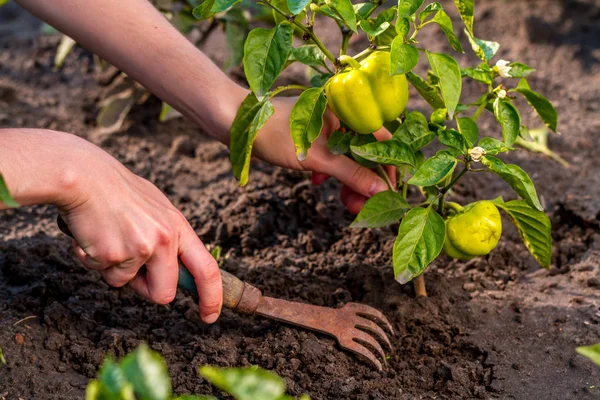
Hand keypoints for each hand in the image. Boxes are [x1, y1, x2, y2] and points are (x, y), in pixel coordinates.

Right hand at [54, 134, 221, 323]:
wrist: (83, 176)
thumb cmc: (117, 191)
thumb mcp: (156, 209)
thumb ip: (168, 237)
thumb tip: (177, 268)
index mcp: (178, 227)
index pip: (207, 269)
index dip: (211, 297)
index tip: (210, 316)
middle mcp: (164, 239)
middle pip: (164, 294)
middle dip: (146, 290)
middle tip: (130, 267)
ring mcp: (140, 248)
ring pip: (127, 285)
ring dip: (114, 269)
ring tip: (108, 237)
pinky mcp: (114, 255)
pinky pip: (103, 274)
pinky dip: (94, 261)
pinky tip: (93, 236)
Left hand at [252, 96, 395, 213]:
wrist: (235, 123)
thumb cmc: (275, 133)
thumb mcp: (317, 158)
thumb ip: (351, 174)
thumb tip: (381, 191)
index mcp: (348, 112)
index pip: (383, 141)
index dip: (388, 168)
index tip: (387, 194)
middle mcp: (340, 117)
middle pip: (366, 152)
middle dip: (366, 180)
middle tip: (359, 206)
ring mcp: (325, 128)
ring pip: (347, 157)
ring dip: (348, 180)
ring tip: (344, 202)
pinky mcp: (311, 138)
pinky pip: (329, 157)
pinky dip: (328, 172)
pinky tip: (316, 182)